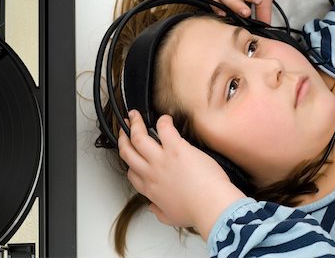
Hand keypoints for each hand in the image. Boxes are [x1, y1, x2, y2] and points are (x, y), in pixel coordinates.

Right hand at [118, 110, 244, 239]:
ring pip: (138, 137)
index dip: (130, 163)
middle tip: (125, 130)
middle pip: (128, 152)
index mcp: (150, 188)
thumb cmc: (196, 211)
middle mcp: (151, 172)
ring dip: (135, 124)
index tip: (133, 157)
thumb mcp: (171, 217)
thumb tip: (153, 208)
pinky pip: (164, 128)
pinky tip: (165, 119)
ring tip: (135, 116)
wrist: (211, 206)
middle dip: (123, 138)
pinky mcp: (176, 148)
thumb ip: (159, 212)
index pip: (131, 173)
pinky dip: (163, 121)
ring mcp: (161, 159)